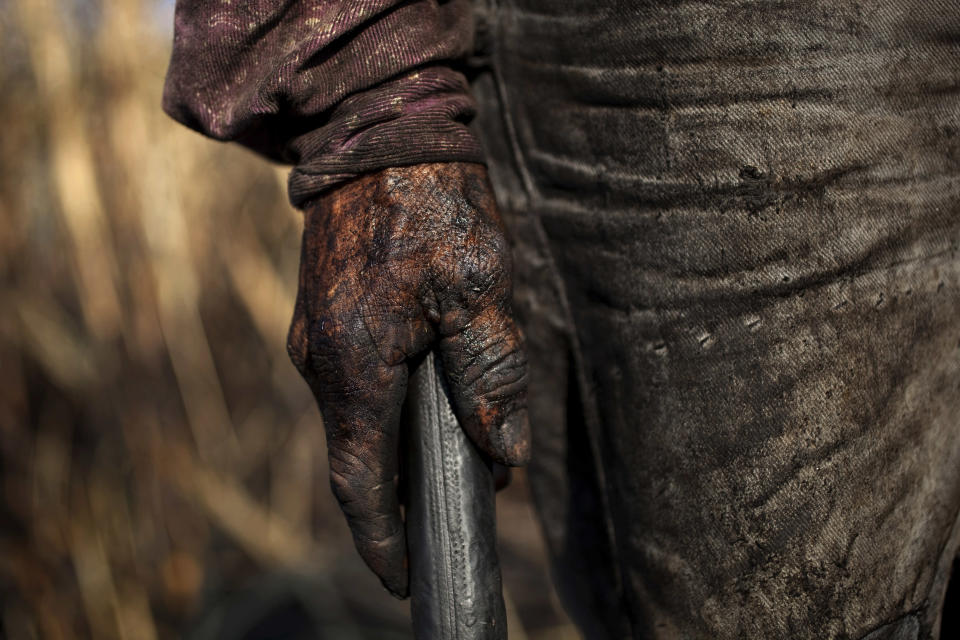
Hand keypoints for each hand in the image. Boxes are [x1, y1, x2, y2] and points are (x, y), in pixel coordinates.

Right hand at [286, 162, 529, 596]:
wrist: (377, 136)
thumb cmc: (433, 208)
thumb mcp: (480, 290)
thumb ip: (491, 375)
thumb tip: (503, 453)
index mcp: (355, 367)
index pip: (361, 484)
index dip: (382, 541)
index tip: (405, 580)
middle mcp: (323, 363)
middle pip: (359, 457)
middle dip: (400, 497)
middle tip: (449, 518)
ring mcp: (317, 339)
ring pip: (358, 419)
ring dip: (398, 448)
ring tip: (450, 459)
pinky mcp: (325, 318)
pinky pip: (354, 383)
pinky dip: (388, 409)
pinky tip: (428, 399)